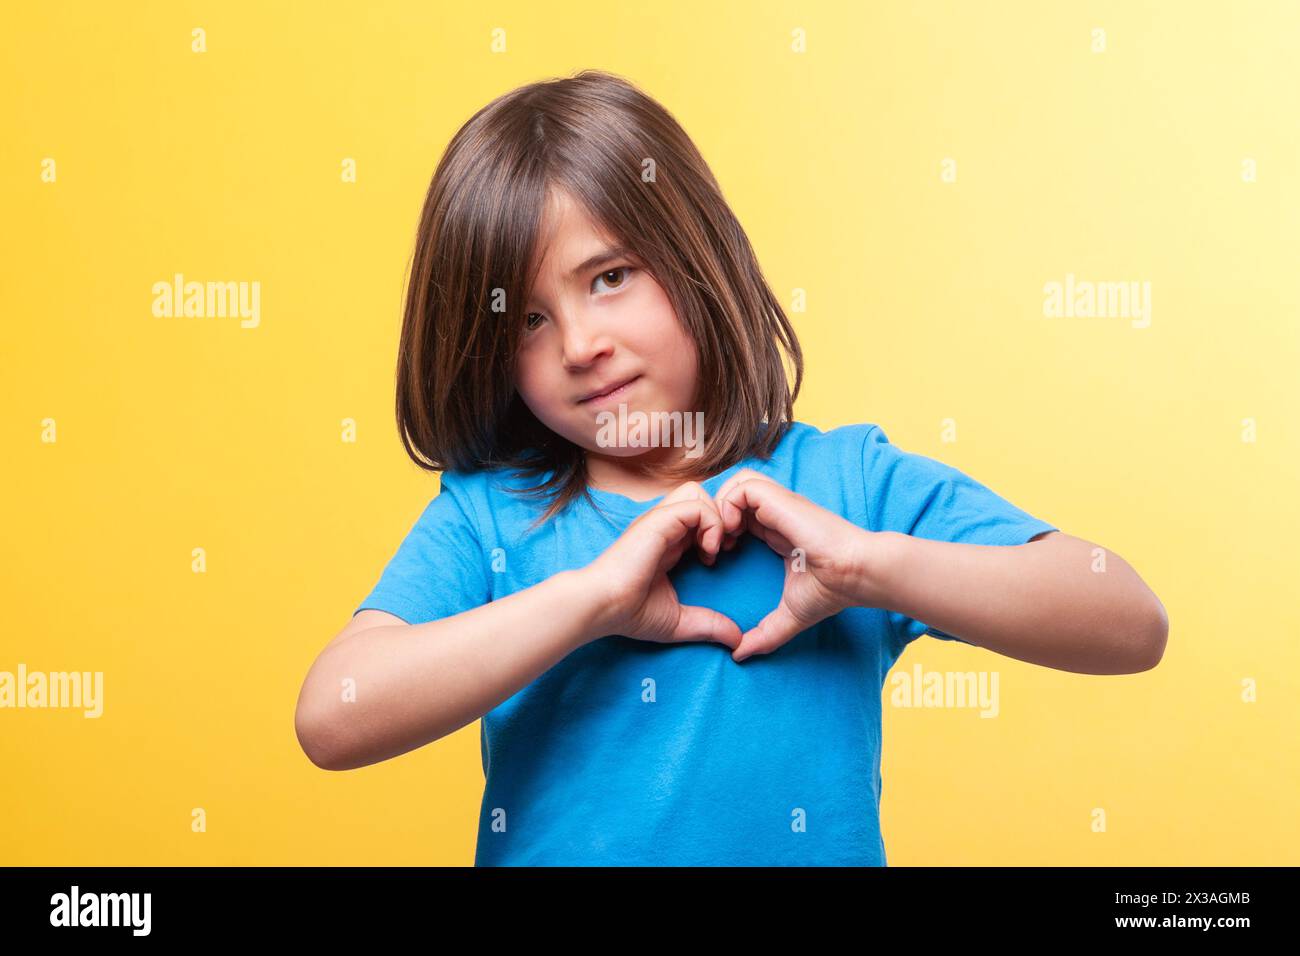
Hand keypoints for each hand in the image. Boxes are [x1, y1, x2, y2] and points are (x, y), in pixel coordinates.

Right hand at [581, 481, 742, 650]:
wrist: (601, 607)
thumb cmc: (630, 613)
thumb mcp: (679, 621)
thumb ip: (708, 625)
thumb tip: (737, 641)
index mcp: (667, 541)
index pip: (698, 517)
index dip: (716, 532)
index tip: (718, 560)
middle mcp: (663, 526)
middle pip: (700, 496)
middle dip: (720, 517)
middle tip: (724, 549)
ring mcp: (660, 521)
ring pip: (698, 492)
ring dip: (716, 516)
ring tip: (715, 548)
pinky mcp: (658, 521)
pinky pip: (696, 506)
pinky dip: (710, 524)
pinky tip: (708, 552)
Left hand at [714, 469, 881, 661]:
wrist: (854, 574)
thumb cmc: (830, 590)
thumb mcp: (789, 615)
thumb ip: (764, 635)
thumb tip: (738, 655)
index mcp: (775, 530)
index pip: (737, 514)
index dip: (720, 530)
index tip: (718, 557)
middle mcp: (774, 512)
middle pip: (731, 493)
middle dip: (714, 516)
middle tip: (713, 547)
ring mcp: (777, 503)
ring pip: (735, 482)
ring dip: (720, 508)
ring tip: (722, 539)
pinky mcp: (780, 500)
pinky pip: (742, 487)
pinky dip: (730, 506)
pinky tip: (733, 534)